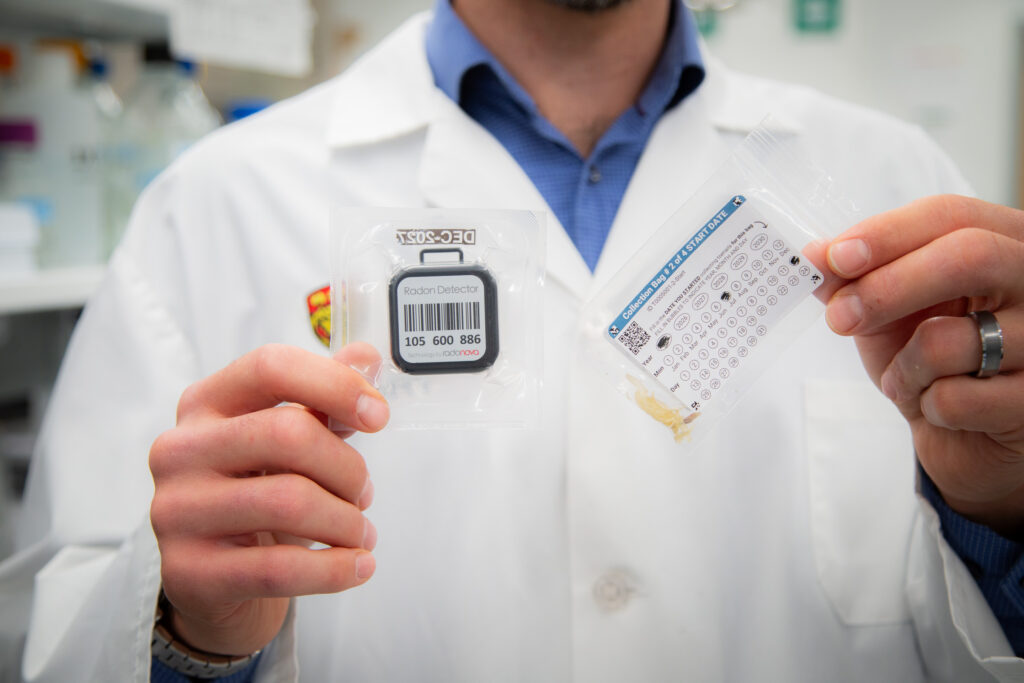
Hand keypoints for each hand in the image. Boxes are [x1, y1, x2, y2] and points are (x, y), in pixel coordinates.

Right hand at [149, 343, 387, 654]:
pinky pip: (279, 568)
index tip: (378, 416)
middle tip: (365, 492)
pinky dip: (335, 568)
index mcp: (205, 403)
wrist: (216, 578)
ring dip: (346, 521)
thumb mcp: (289, 440)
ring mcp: (177, 511)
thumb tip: (366, 357)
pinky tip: (358, 565)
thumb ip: (325, 396)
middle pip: (288, 433)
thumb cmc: (257, 494)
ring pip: (289, 502)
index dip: (335, 385)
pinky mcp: (189, 571)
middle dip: (347, 467)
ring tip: (360, 531)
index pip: (270, 367)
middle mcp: (181, 450)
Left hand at [818, 195, 1023, 537]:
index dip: (887, 233)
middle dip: (888, 287)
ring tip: (903, 379)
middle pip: (969, 256)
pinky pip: (958, 399)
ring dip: (902, 366)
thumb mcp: (891, 312)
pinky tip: (938, 408)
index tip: (834, 257)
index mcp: (1006, 243)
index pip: (952, 216)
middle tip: (841, 317)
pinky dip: (926, 406)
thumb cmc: (934, 361)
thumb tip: (815, 257)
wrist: (968, 437)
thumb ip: (857, 280)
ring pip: (952, 338)